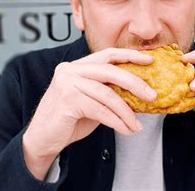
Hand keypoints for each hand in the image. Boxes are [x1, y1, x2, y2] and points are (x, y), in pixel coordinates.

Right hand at [22, 48, 156, 179]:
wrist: (42, 139)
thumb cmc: (67, 120)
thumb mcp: (91, 101)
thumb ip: (107, 92)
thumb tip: (139, 93)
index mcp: (76, 66)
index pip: (106, 55)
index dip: (129, 55)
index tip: (149, 60)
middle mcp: (70, 70)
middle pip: (110, 71)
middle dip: (134, 83)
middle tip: (152, 95)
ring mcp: (67, 83)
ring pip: (108, 94)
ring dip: (127, 112)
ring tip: (137, 125)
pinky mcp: (68, 100)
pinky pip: (101, 110)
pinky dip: (117, 122)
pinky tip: (126, 130)